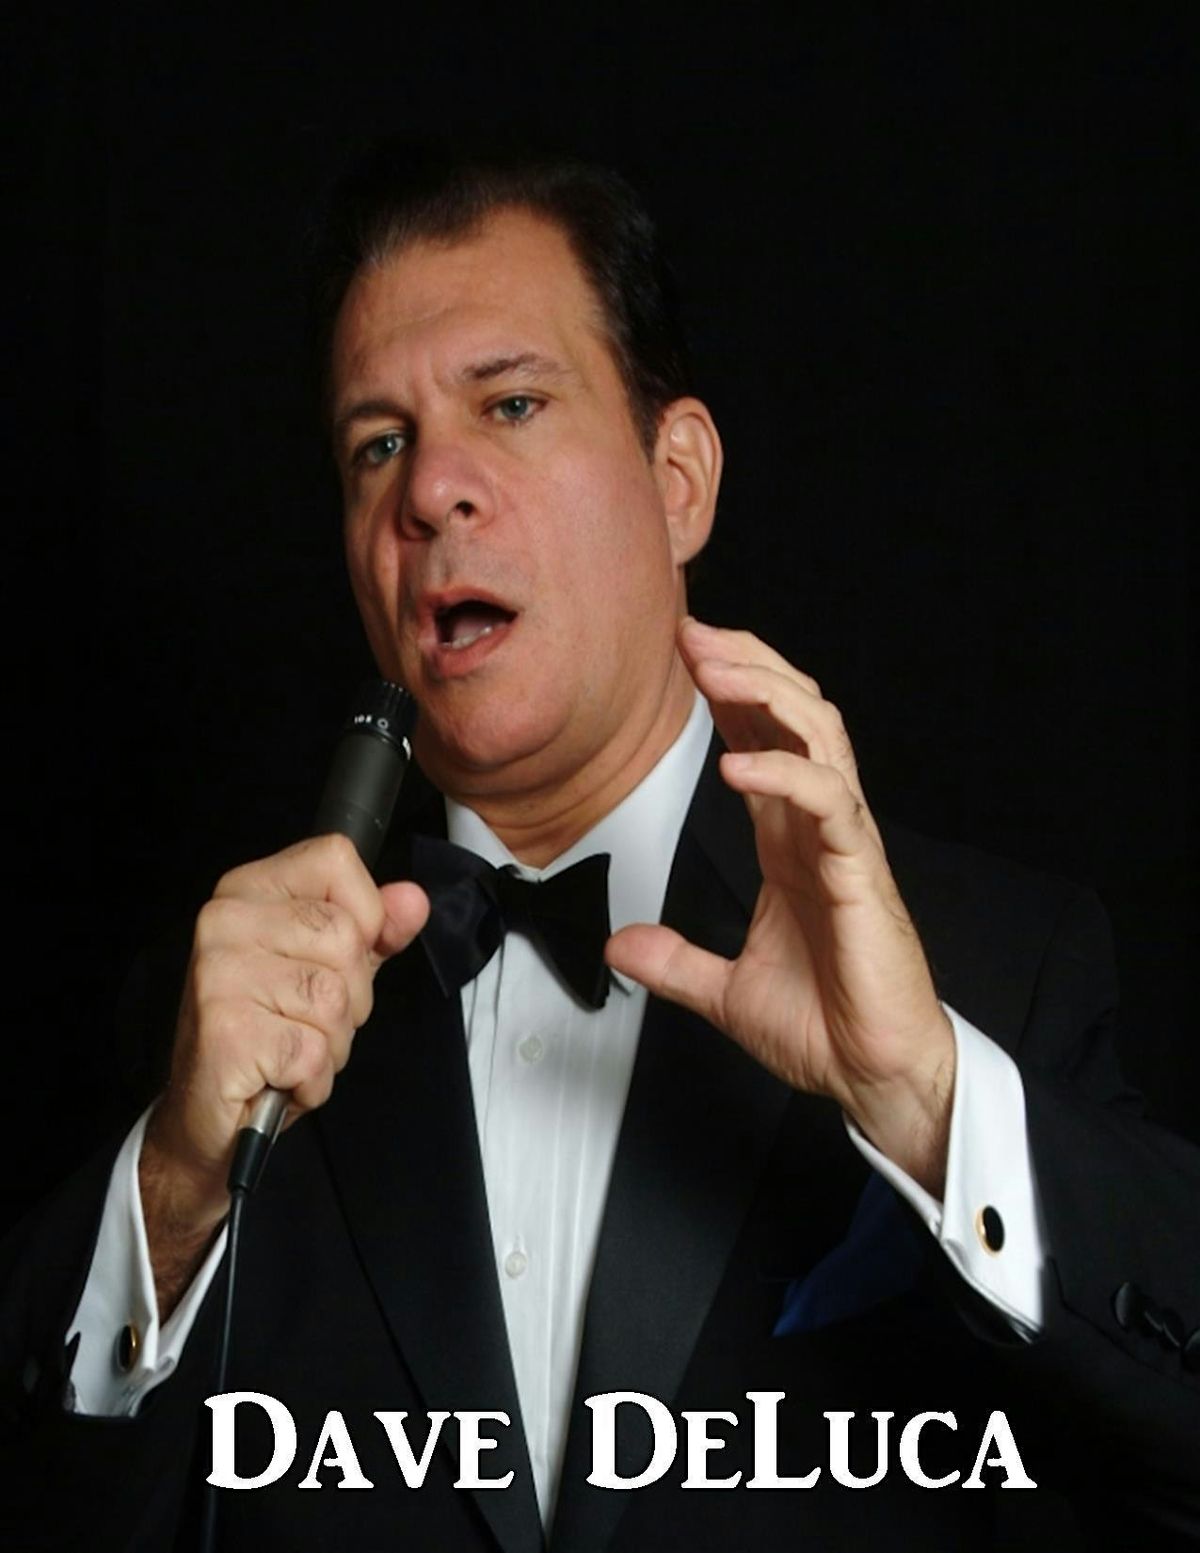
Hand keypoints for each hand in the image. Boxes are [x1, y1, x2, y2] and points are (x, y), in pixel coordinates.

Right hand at [141, 834, 427, 1312]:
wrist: (206, 1119)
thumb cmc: (269, 1036)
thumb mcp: (329, 971)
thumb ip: (374, 932)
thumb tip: (413, 899)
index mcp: (248, 890)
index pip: (334, 858)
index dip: (365, 912)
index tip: (342, 957)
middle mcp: (225, 920)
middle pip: (346, 937)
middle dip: (351, 997)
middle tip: (306, 1022)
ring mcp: (220, 973)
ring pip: (336, 998)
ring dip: (332, 1042)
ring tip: (291, 1050)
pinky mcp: (225, 1030)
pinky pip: (316, 1050)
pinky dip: (313, 1079)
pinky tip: (280, 1079)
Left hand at [607, 618, 954, 1193]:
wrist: (875, 1076)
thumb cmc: (824, 1026)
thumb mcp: (725, 991)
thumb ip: (674, 962)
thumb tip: (618, 947)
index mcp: (790, 842)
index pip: (762, 743)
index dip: (728, 694)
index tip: (682, 654)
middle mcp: (819, 829)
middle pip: (795, 715)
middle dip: (746, 666)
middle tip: (691, 633)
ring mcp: (845, 845)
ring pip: (820, 737)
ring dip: (767, 694)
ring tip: (713, 668)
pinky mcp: (862, 876)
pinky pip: (830, 804)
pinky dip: (786, 776)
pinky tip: (736, 767)